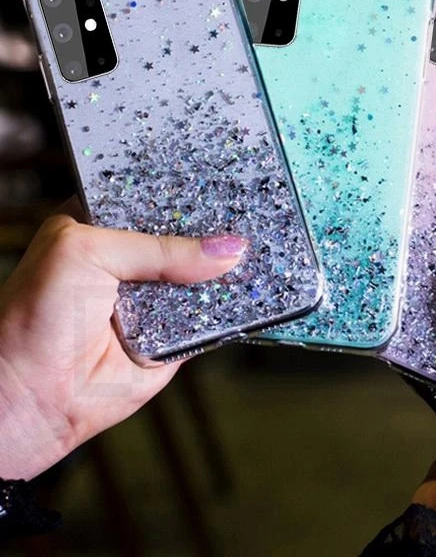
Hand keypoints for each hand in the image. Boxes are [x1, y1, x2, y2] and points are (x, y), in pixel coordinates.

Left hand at [0, 204, 246, 479]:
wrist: (30, 398)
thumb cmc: (33, 317)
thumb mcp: (88, 253)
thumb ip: (159, 248)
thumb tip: (228, 250)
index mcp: (105, 225)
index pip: (157, 197)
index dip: (188, 192)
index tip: (226, 180)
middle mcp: (134, 260)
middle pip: (189, 235)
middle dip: (217, 230)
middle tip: (252, 214)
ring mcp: (158, 297)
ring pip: (205, 275)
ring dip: (228, 268)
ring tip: (262, 247)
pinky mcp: (177, 334)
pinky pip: (213, 315)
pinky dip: (231, 306)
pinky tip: (254, 285)